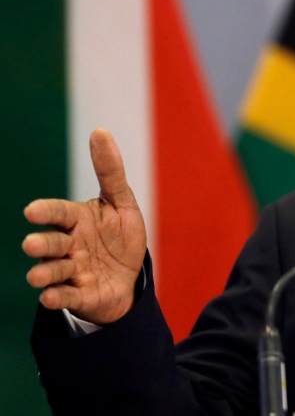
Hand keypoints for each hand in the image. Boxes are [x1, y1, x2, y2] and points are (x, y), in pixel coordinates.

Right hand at [22, 129, 147, 324]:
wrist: (129, 276)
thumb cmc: (120, 236)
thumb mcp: (122, 203)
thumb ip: (110, 171)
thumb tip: (100, 131)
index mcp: (77, 220)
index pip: (59, 213)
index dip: (47, 211)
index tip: (32, 210)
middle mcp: (69, 245)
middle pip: (51, 244)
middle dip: (41, 245)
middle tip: (32, 245)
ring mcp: (72, 271)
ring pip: (52, 271)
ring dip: (45, 273)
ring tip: (37, 276)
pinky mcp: (79, 294)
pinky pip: (65, 296)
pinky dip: (57, 296)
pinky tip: (50, 296)